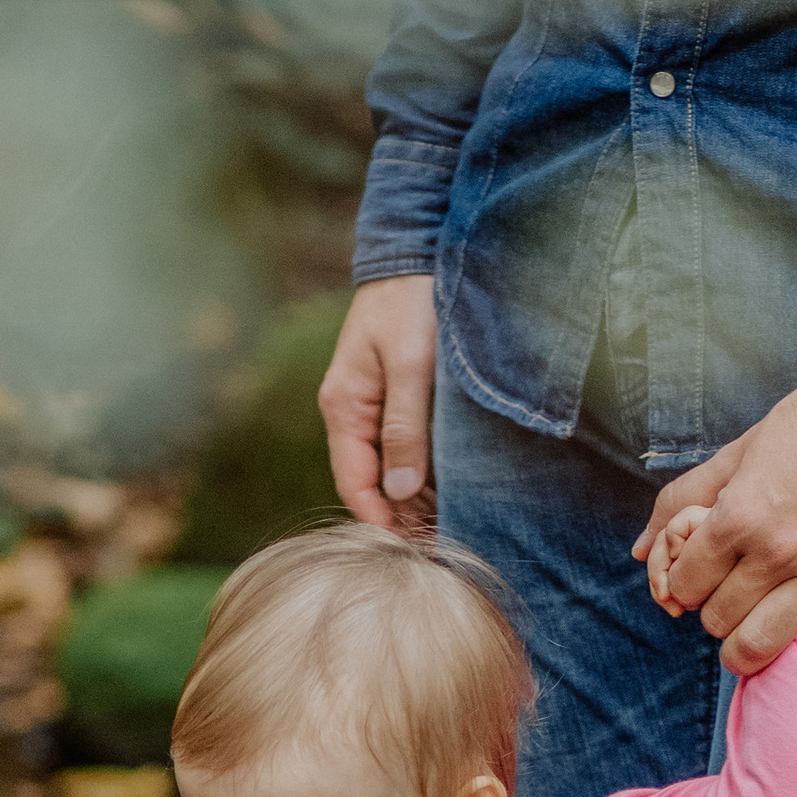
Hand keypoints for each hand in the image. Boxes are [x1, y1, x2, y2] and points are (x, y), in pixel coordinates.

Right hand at [319, 275, 436, 527]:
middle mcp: (351, 412)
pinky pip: (401, 447)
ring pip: (387, 468)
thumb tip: (402, 490)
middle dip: (400, 515)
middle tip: (442, 540)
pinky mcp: (393, 397)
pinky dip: (423, 470)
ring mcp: (370, 405)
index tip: (415, 545)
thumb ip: (405, 427)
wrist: (415, 250)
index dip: (381, 521)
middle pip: (370, 482)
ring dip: (414, 496)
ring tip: (452, 520)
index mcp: (343, 407)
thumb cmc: (412, 302)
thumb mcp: (412, 365)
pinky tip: (450, 485)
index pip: (354, 483)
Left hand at [632, 374, 796, 669]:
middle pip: (717, 622)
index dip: (686, 580)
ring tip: (757, 618)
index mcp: (738, 519)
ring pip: (761, 645)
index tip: (701, 570)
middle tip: (733, 586)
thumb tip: (640, 552)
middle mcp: (778, 552)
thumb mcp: (737, 453)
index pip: (684, 587)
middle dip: (716, 607)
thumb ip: (682, 502)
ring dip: (751, 637)